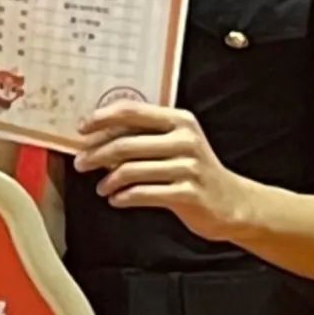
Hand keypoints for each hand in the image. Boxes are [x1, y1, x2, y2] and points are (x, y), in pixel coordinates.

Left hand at [74, 103, 243, 239]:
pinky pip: (144, 194)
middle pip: (126, 143)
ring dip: (108, 180)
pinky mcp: (188, 193)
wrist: (232, 202)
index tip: (82, 129)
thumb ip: (144, 138)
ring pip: (132, 170)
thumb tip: (100, 139)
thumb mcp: (176, 145)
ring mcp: (188, 167)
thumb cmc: (195, 173)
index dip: (102, 118)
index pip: (132, 111)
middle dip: (96, 154)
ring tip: (101, 188)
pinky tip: (117, 199)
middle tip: (81, 163)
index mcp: (179, 121)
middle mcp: (185, 140)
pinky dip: (124, 197)